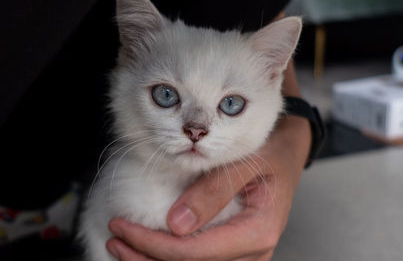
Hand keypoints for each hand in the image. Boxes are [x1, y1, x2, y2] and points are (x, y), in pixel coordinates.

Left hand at [106, 114, 310, 260]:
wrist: (288, 153)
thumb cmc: (270, 152)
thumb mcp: (244, 162)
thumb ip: (213, 192)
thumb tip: (176, 224)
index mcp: (258, 231)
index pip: (196, 252)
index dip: (153, 245)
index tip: (121, 228)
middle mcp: (254, 251)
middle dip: (146, 257)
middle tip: (115, 239)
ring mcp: (246, 254)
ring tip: (122, 246)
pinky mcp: (236, 250)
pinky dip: (169, 257)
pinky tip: (146, 248)